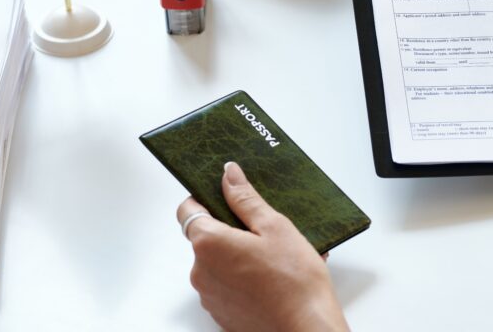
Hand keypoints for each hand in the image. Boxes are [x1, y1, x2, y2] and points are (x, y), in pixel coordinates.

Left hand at [177, 162, 347, 331]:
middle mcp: (201, 271)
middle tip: (263, 230)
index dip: (205, 198)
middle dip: (229, 229)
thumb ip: (246, 199)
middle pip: (205, 237)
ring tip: (273, 258)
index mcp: (209, 244)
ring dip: (237, 255)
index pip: (187, 210)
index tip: (225, 196)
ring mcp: (210, 296)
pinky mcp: (221, 313)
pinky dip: (242, 278)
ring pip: (217, 262)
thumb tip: (229, 175)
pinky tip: (270, 278)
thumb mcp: (274, 226)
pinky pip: (226, 285)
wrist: (305, 326)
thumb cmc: (294, 281)